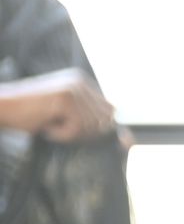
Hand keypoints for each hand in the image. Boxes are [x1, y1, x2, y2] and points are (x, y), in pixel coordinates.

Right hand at [0, 68, 114, 140]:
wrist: (1, 107)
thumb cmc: (30, 114)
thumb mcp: (66, 114)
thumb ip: (94, 121)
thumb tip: (130, 141)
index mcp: (83, 82)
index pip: (110, 112)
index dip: (97, 128)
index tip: (72, 128)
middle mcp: (81, 81)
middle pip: (104, 121)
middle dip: (84, 133)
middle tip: (58, 127)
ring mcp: (73, 88)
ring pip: (90, 128)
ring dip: (70, 135)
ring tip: (50, 124)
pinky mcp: (65, 99)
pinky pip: (76, 130)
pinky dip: (61, 135)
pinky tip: (46, 126)